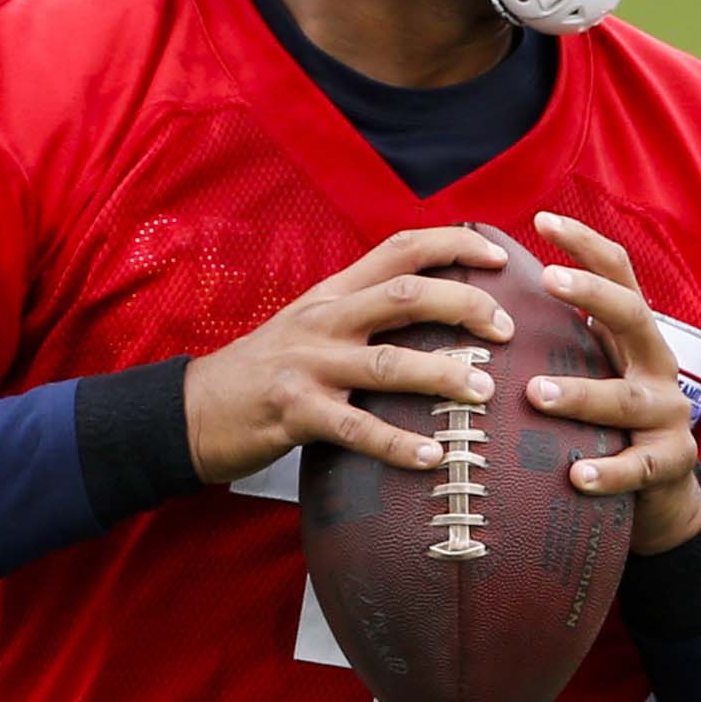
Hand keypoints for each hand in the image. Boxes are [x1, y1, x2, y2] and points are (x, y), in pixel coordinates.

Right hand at [181, 227, 514, 487]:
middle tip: (506, 329)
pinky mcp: (294, 413)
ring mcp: (309, 365)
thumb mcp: (312, 325)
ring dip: (443, 375)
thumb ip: (365, 314)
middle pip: (406, 296)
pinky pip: (357, 428)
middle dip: (464, 306)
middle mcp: (325, 320)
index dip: (454, 244)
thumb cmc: (266, 371)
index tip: (499, 254)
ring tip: (485, 392)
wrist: (194, 409)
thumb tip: (439, 316)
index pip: (400, 248)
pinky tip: (434, 457)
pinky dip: (399, 444)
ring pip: (389, 362)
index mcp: (333, 293)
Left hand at [526, 212, 700, 554]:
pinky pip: (639, 467)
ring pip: (626, 398)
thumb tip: (481, 300)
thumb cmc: (609, 423)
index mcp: (635, 336)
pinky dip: (608, 471)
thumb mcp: (592, 369)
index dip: (586, 243)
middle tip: (548, 280)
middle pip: (634, 315)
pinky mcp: (669, 463)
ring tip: (536, 393)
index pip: (619, 274)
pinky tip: (576, 474)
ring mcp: (668, 414)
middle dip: (593, 294)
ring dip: (581, 393)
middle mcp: (657, 364)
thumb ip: (557, 339)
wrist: (664, 493)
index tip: (542, 219)